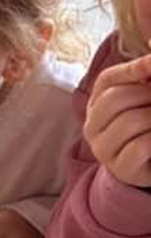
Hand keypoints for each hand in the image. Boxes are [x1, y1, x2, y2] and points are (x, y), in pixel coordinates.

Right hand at [84, 52, 150, 187]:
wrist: (148, 167)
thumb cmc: (147, 129)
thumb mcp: (144, 99)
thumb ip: (145, 76)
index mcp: (97, 105)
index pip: (107, 80)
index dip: (132, 69)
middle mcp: (92, 126)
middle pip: (116, 99)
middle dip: (148, 95)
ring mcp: (103, 149)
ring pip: (131, 121)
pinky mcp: (120, 168)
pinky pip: (141, 146)